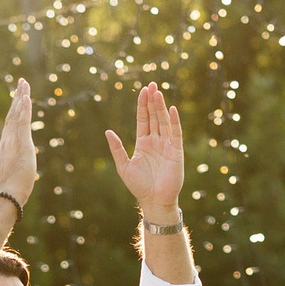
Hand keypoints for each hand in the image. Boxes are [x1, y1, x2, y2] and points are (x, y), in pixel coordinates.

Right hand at [0, 78, 37, 204]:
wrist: (9, 192)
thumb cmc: (13, 187)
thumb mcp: (14, 171)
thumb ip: (14, 166)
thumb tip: (15, 171)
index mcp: (7, 145)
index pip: (12, 122)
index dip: (15, 108)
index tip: (19, 96)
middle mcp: (8, 139)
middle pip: (13, 113)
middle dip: (18, 96)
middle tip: (22, 82)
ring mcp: (14, 140)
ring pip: (17, 114)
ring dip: (21, 97)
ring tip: (24, 84)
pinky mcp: (21, 143)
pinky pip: (22, 122)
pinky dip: (24, 109)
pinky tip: (26, 98)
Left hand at [103, 82, 182, 217]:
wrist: (154, 201)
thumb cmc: (139, 186)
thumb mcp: (124, 166)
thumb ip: (117, 149)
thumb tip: (108, 132)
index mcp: (143, 142)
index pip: (143, 119)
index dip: (142, 105)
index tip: (142, 90)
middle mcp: (156, 141)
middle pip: (154, 116)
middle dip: (152, 100)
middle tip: (151, 84)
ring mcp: (167, 145)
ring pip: (164, 121)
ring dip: (161, 107)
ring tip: (157, 92)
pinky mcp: (176, 152)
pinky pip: (175, 133)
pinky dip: (174, 121)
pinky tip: (171, 109)